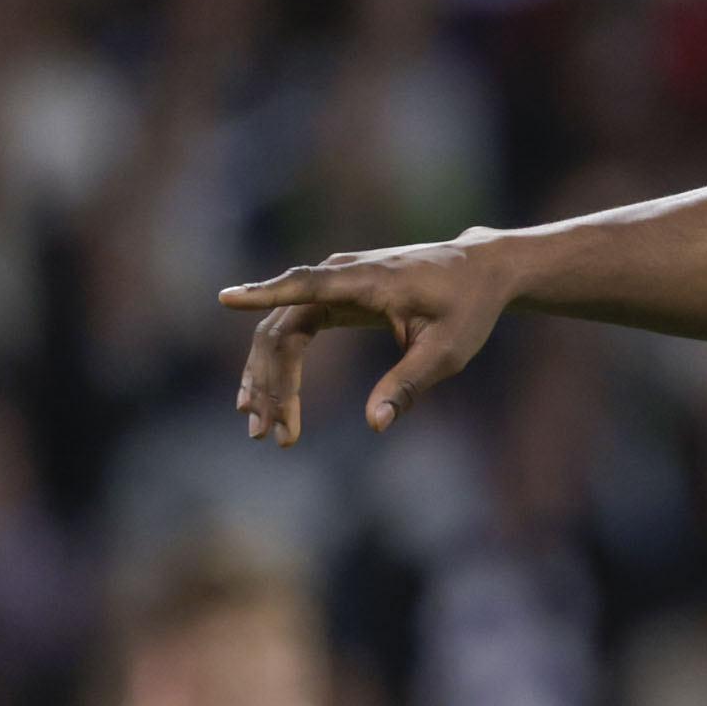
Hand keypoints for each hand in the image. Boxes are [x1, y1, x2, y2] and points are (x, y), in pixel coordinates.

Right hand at [221, 236, 517, 444]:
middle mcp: (339, 275)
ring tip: (264, 430)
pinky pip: (292, 330)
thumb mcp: (447, 351)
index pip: (305, 285)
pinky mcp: (333, 298)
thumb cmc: (467, 307)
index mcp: (364, 280)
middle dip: (269, 382)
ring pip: (280, 332)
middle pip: (281, 327)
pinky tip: (268, 400)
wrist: (480, 270)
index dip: (264, 293)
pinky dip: (280, 365)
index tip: (226, 299)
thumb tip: (375, 423)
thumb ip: (409, 384)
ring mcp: (331, 285)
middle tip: (266, 434)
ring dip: (267, 380)